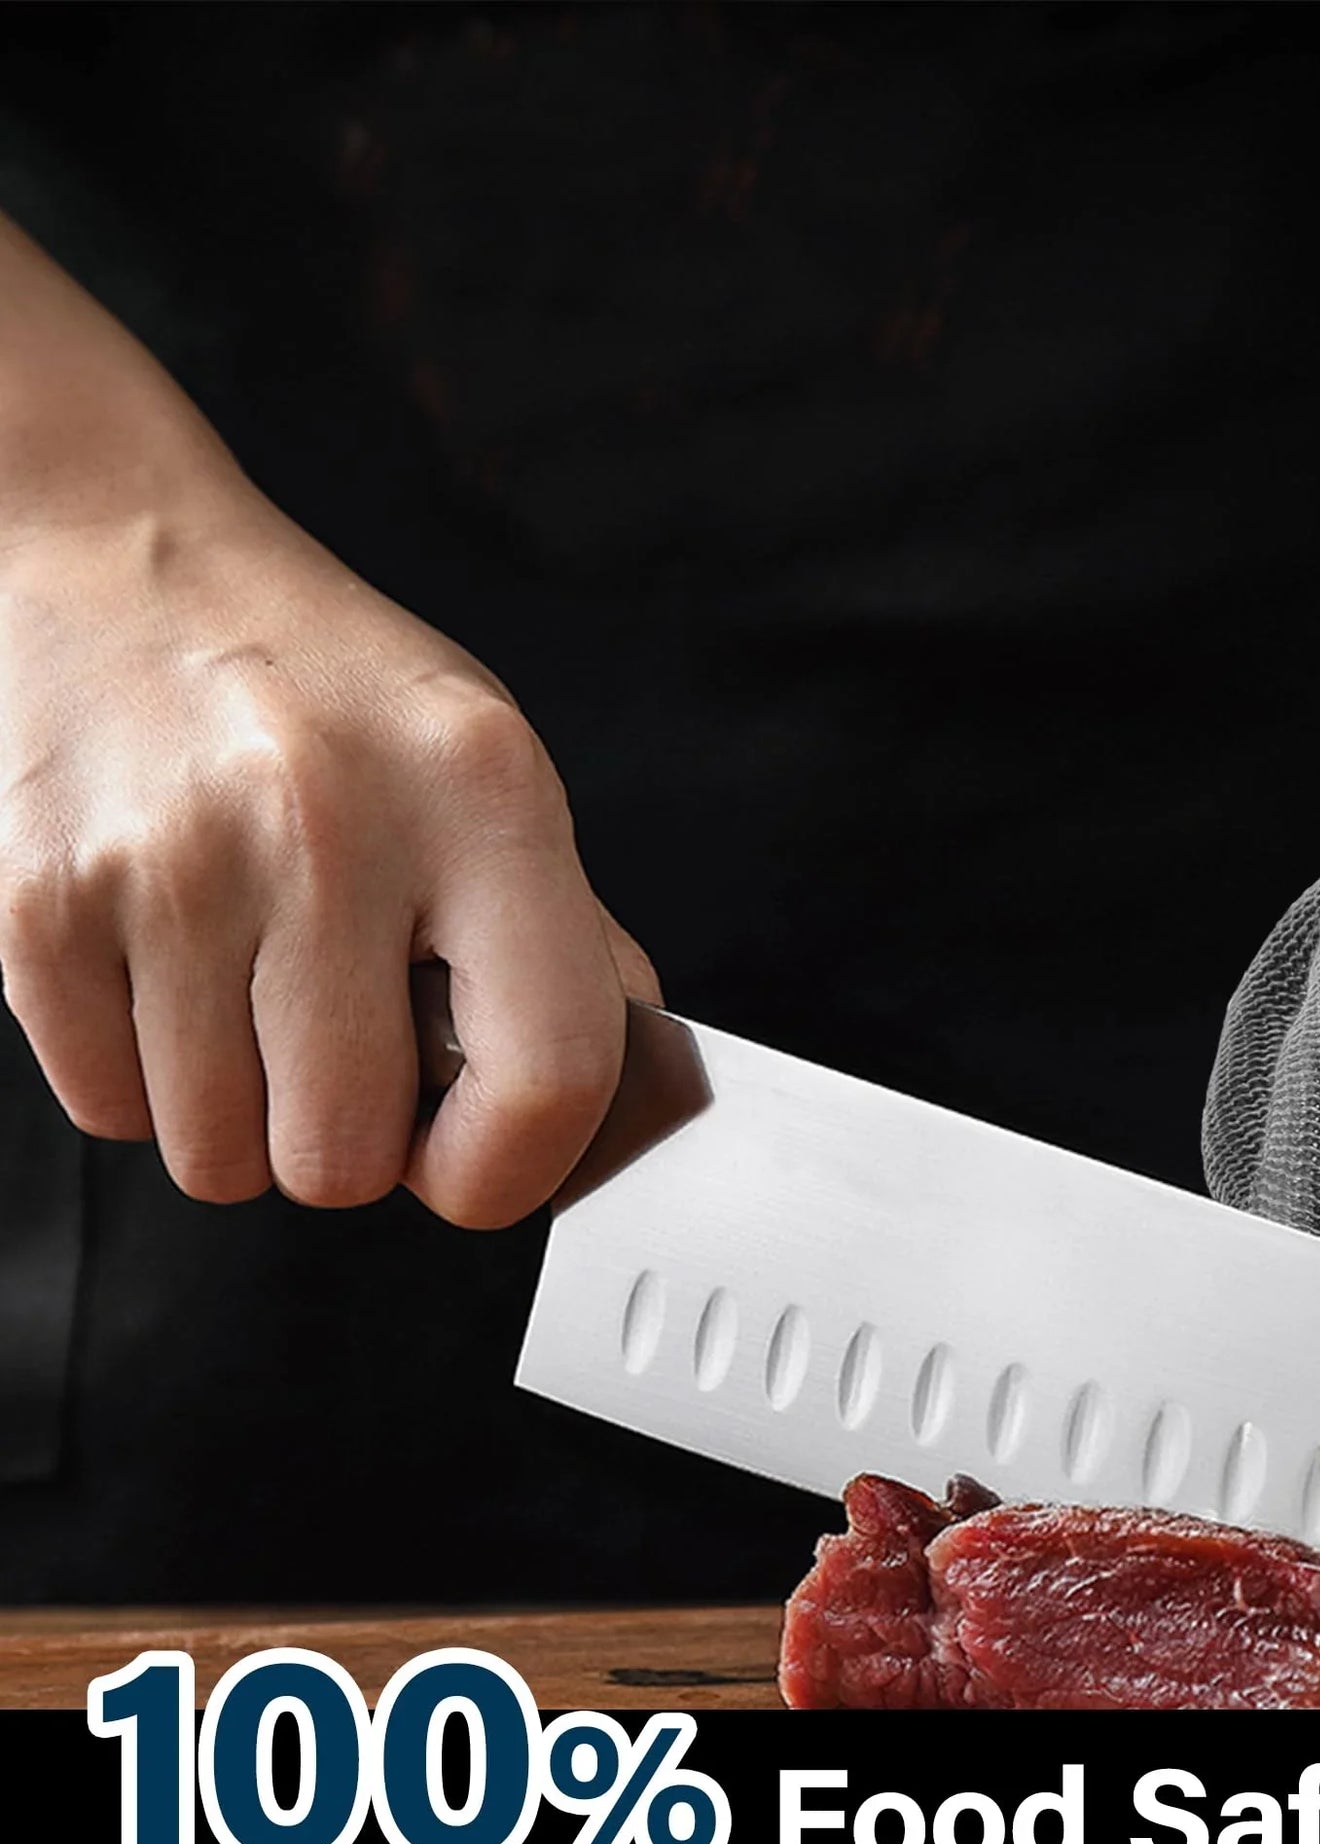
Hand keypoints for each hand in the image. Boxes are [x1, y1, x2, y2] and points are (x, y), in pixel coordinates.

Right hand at [0, 487, 657, 1225]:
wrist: (126, 562)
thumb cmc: (328, 686)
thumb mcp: (488, 773)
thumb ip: (568, 937)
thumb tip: (624, 1091)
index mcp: (482, 798)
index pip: (547, 1076)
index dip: (513, 1169)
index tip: (479, 1162)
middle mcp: (331, 828)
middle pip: (346, 1160)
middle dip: (352, 1141)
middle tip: (345, 1047)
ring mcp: (173, 868)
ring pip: (219, 1162)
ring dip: (245, 1113)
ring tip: (253, 991)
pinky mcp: (40, 906)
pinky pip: (112, 1114)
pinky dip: (144, 1079)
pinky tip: (172, 972)